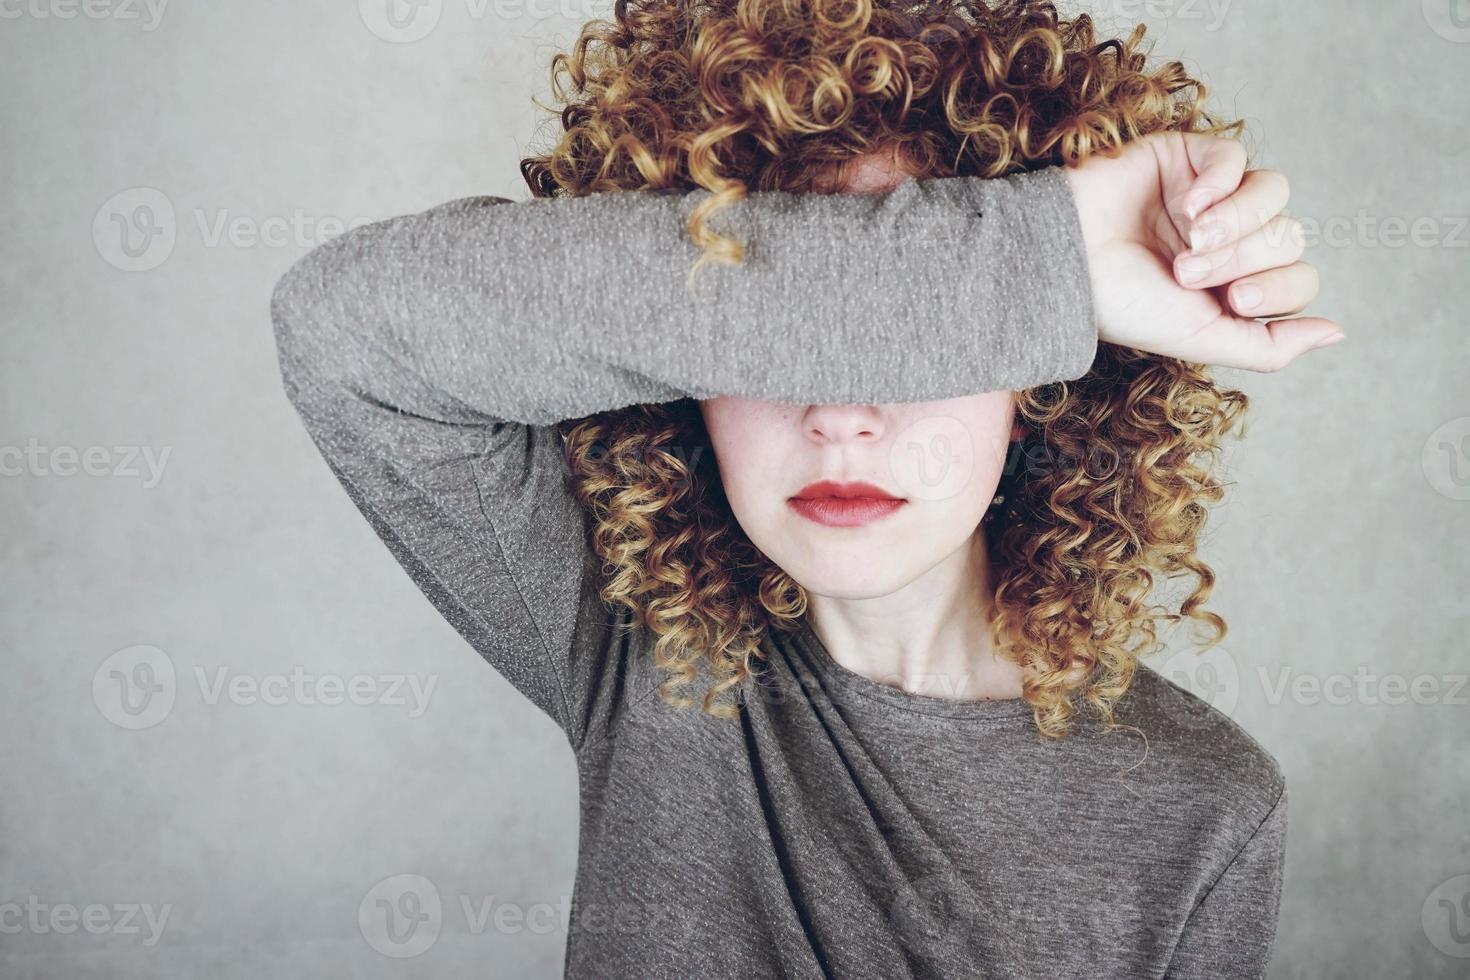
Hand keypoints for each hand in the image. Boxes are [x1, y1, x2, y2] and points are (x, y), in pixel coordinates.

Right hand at [1063, 132, 1342, 371]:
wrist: (1064, 265)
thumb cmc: (1124, 307)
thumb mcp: (1203, 339)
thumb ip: (1271, 346)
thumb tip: (1337, 333)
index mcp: (1234, 284)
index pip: (1299, 277)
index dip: (1277, 287)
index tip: (1229, 299)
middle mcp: (1230, 240)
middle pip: (1290, 235)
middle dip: (1242, 258)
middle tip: (1187, 271)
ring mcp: (1211, 196)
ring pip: (1274, 193)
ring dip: (1236, 222)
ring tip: (1191, 238)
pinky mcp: (1188, 157)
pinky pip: (1237, 158)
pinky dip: (1220, 184)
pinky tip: (1185, 205)